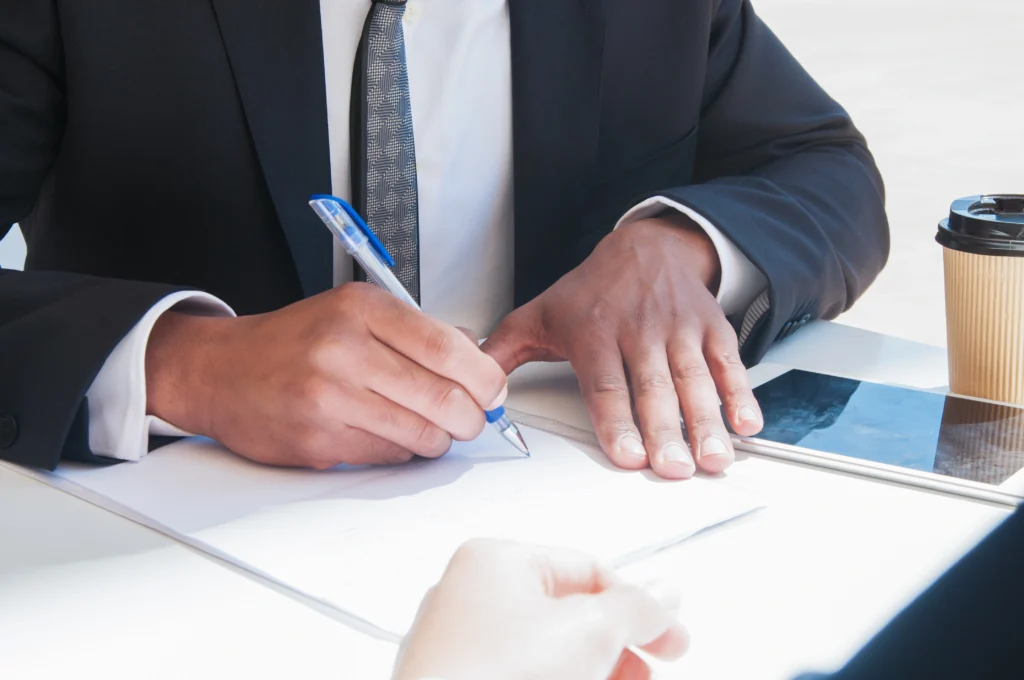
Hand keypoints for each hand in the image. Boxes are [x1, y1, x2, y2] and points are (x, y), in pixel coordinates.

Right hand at [144, 282, 507, 468]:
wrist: (221, 371)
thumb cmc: (294, 342)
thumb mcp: (355, 311)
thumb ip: (418, 330)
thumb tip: (478, 354)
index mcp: (362, 309)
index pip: (448, 348)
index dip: (484, 377)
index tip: (493, 390)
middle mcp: (345, 349)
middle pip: (444, 398)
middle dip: (471, 417)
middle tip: (471, 418)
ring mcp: (329, 398)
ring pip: (423, 434)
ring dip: (438, 437)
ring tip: (427, 425)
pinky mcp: (318, 441)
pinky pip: (390, 456)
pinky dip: (403, 450)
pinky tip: (388, 433)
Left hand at [393, 539, 687, 679]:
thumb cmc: (496, 678)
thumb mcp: (591, 630)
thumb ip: (635, 608)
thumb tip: (662, 595)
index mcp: (494, 561)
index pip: (586, 569)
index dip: (637, 604)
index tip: (671, 639)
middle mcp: (468, 598)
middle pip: (567, 613)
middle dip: (617, 644)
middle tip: (650, 670)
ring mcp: (458, 649)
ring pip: (545, 652)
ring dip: (595, 669)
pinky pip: (520, 675)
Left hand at [483, 215, 762, 478]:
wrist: (646, 248)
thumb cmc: (591, 292)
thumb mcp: (538, 315)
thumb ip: (502, 354)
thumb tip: (472, 390)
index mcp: (594, 333)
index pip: (605, 384)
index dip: (617, 421)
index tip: (627, 455)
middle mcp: (639, 331)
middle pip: (653, 388)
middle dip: (666, 431)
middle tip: (675, 468)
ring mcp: (679, 329)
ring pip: (694, 379)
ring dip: (706, 421)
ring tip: (713, 458)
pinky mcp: (711, 328)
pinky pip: (729, 362)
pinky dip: (741, 393)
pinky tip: (746, 424)